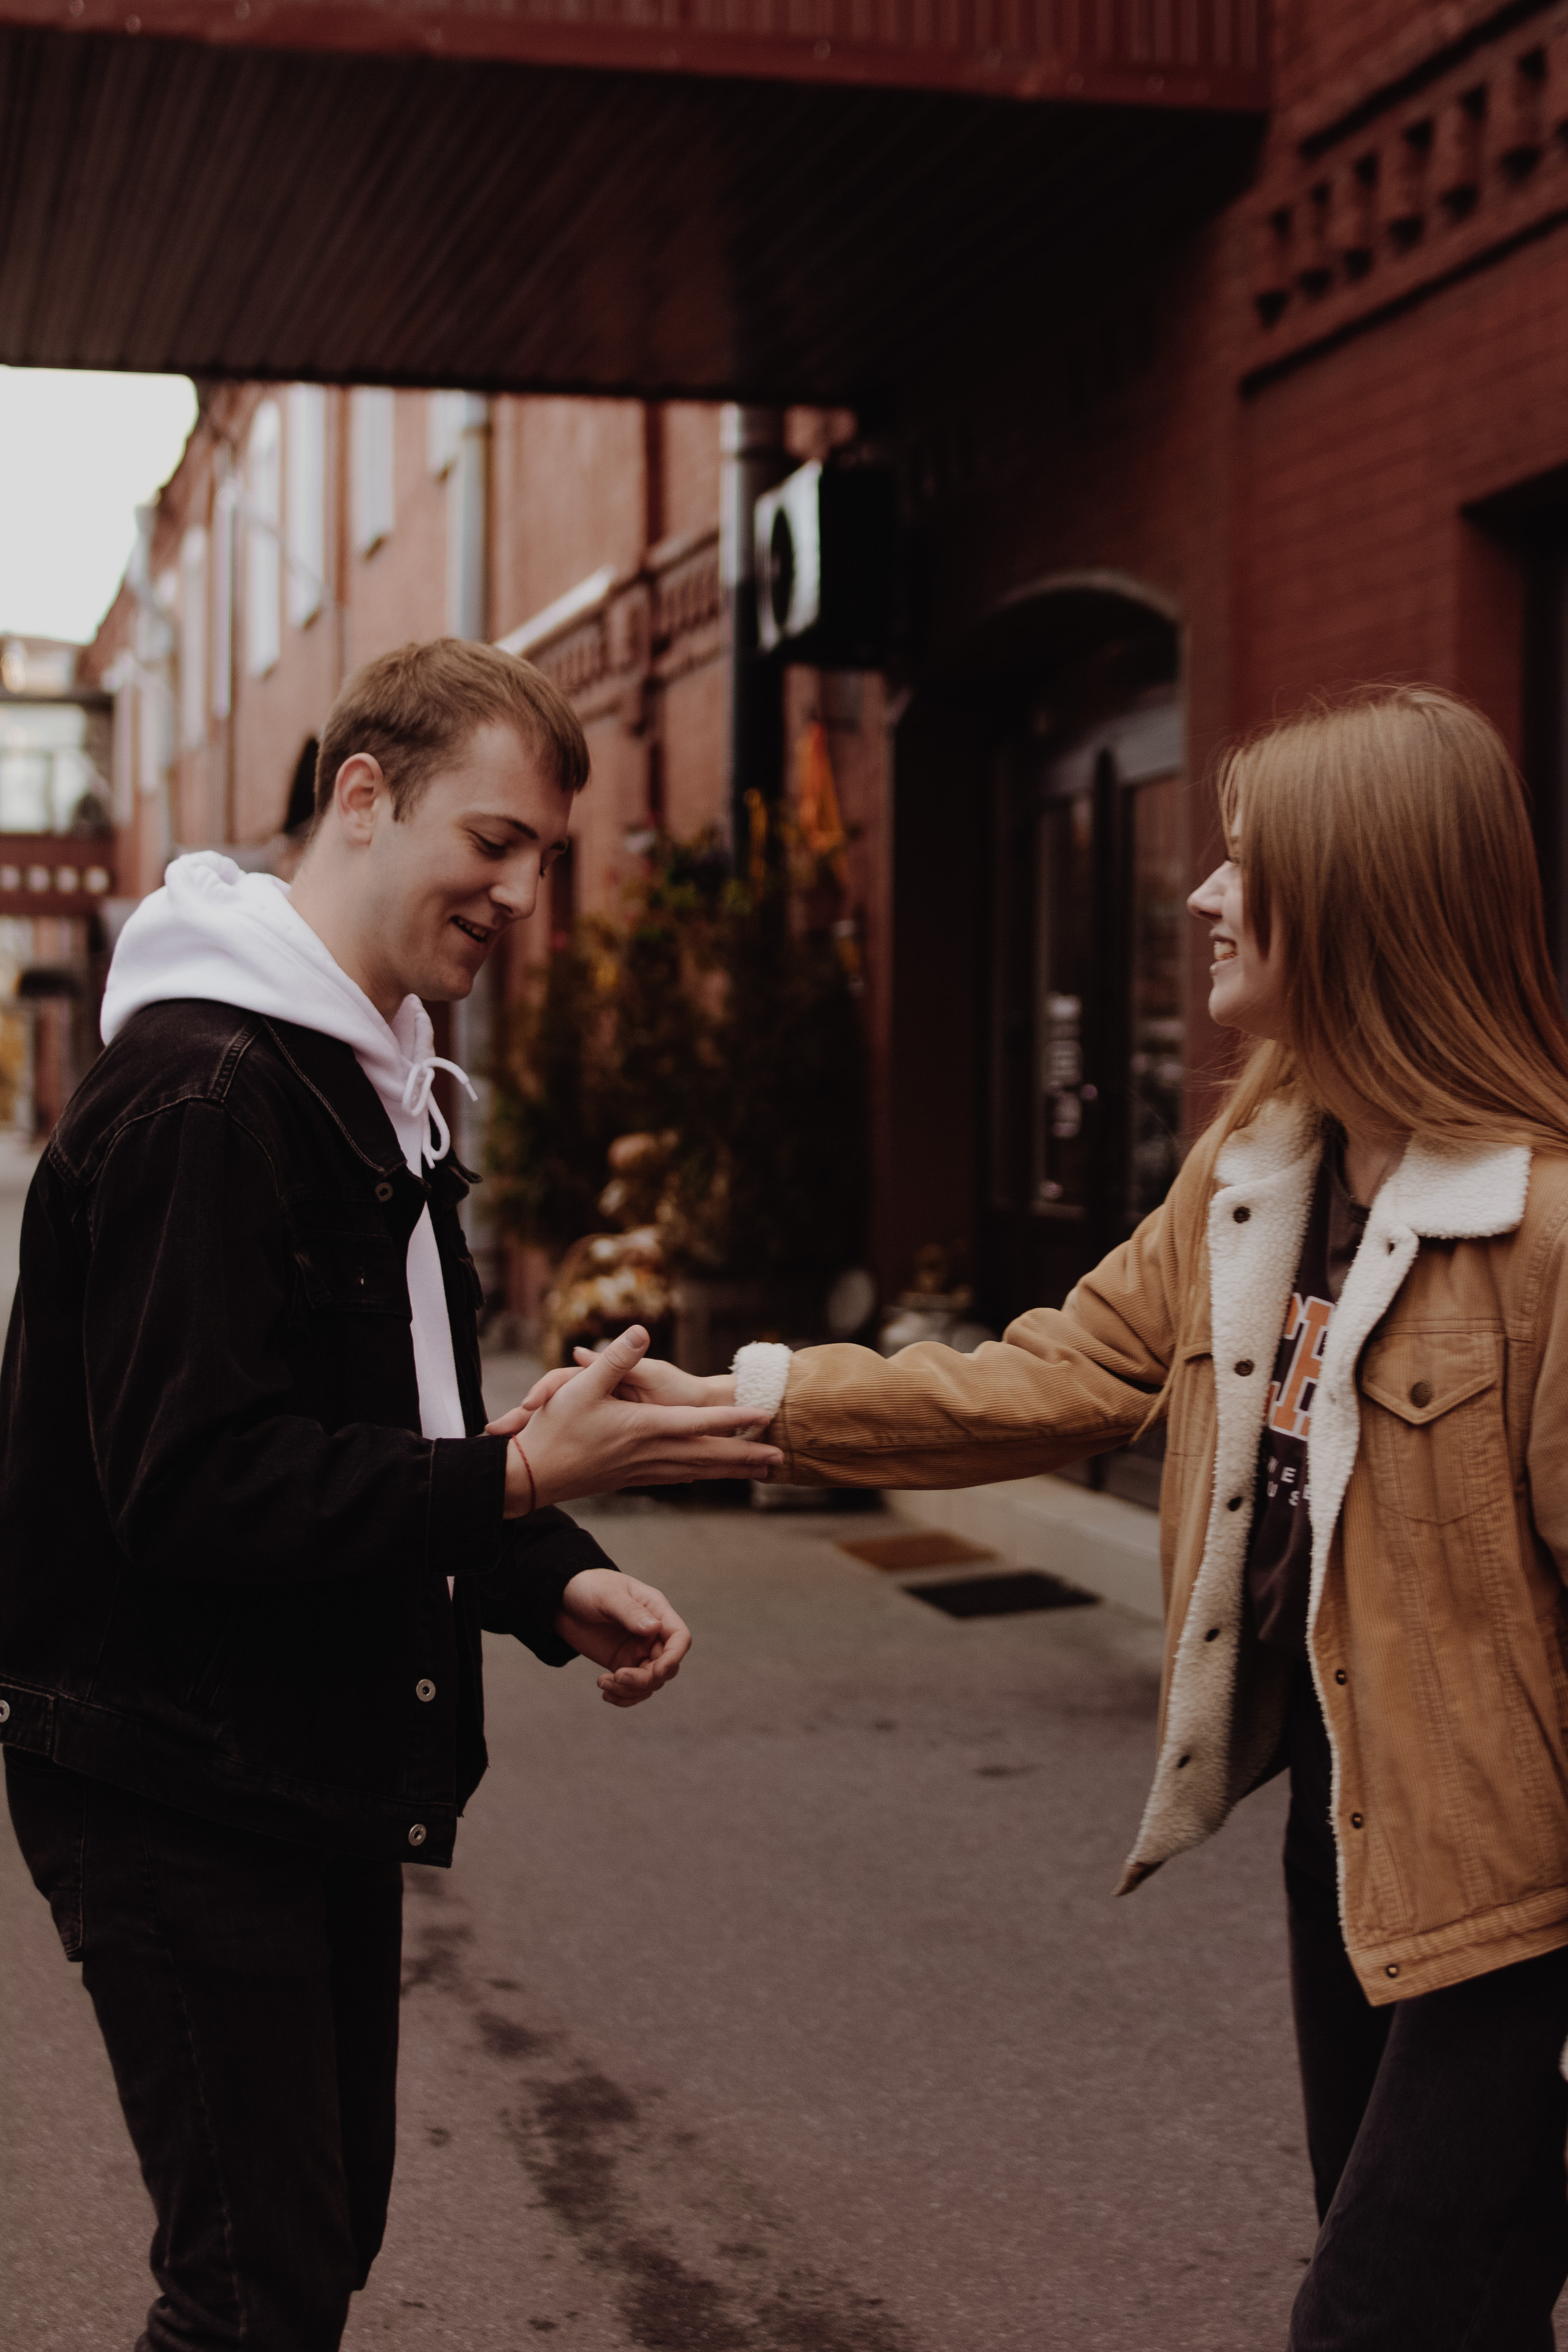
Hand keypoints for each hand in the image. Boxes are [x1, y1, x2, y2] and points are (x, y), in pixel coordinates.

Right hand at [498, 1326, 776, 1511]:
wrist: (531, 1477)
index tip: (765, 1419)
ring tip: (758, 1473)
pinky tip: (705, 1476)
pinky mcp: (631, 1479)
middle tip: (780, 1460)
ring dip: (729, 1471)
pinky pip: (677, 1479)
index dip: (734, 1421)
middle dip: (746, 1458)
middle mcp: (651, 1454)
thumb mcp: (580, 1386)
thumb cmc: (553, 1429)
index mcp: (645, 1429)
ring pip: (697, 1472)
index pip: (701, 1425)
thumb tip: (641, 1329)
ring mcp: (642, 1471)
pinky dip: (699, 1476)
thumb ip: (615, 1358)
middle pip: (709, 1457)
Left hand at [556, 1568, 690, 1706]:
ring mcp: (638, 1651)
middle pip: (666, 1666)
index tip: (656, 1671)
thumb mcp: (607, 1595)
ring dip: (630, 1690)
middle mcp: (652, 1634)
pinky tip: (605, 1694)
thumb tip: (655, 1628)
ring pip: (650, 1682)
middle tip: (617, 1677)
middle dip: (645, 1679)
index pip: (679, 1637)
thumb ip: (630, 1612)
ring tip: (603, 1683)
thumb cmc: (588, 1587)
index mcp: (655, 1610)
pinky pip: (632, 1688)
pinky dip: (623, 1696)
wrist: (561, 1599)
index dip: (674, 1657)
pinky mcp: (622, 1663)